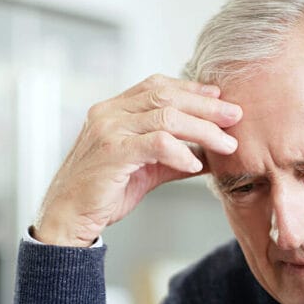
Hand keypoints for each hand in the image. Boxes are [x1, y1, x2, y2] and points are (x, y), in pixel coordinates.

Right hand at [32, 74, 241, 246]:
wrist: (68, 218)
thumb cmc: (104, 193)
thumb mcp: (146, 169)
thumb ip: (175, 157)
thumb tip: (211, 154)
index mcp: (114, 109)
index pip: (157, 86)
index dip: (191, 88)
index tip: (220, 97)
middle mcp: (109, 113)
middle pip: (166, 96)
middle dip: (206, 105)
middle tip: (235, 116)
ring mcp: (109, 130)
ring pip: (166, 117)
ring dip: (202, 129)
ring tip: (226, 144)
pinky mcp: (113, 152)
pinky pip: (156, 143)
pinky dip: (181, 152)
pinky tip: (196, 164)